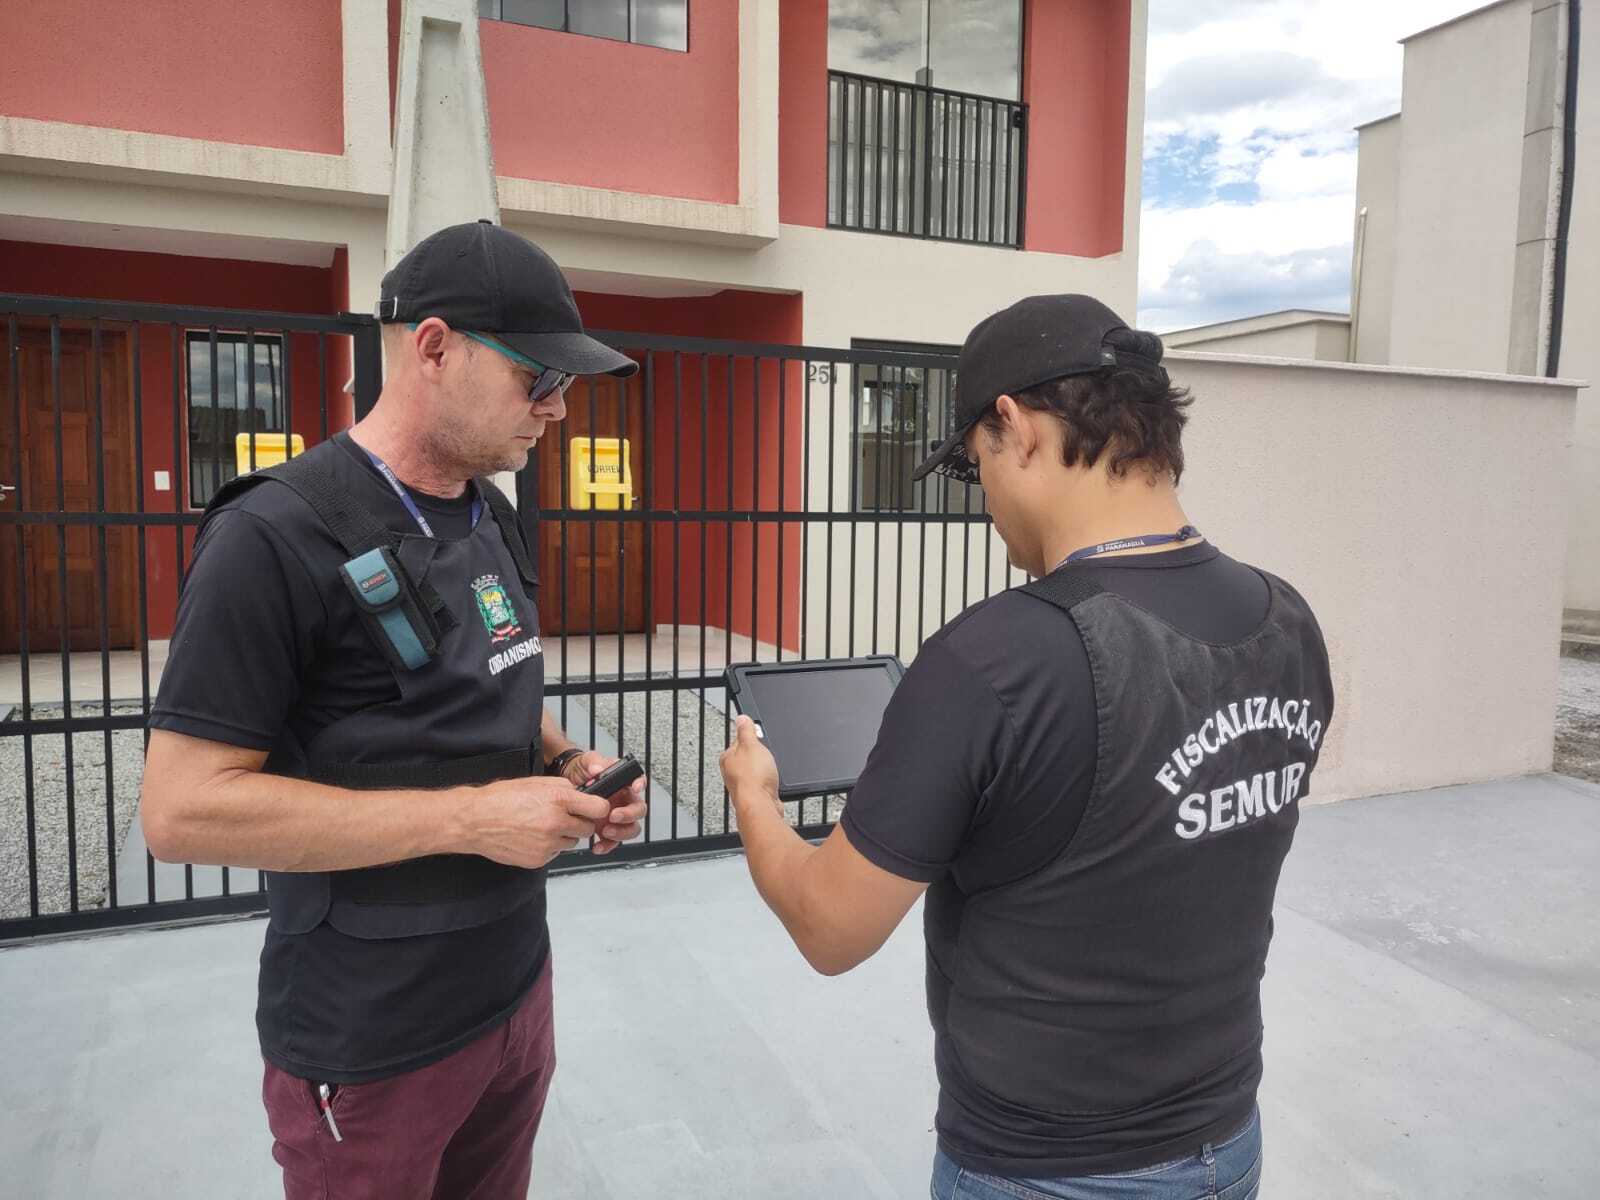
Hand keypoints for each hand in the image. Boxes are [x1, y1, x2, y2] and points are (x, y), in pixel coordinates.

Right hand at [465, 775, 613, 868]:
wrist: (475, 820)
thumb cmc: (501, 799)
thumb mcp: (536, 783)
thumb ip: (563, 788)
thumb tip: (581, 795)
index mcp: (558, 800)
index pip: (598, 808)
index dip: (597, 808)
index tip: (594, 808)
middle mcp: (556, 823)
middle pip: (587, 828)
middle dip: (579, 822)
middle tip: (563, 817)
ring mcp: (547, 844)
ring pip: (571, 842)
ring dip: (563, 835)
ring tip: (541, 825)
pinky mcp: (539, 859)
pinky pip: (554, 853)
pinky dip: (548, 846)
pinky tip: (532, 836)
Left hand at [561, 749, 647, 854]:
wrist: (566, 787)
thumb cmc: (581, 772)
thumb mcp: (586, 761)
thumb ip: (593, 762)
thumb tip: (598, 768)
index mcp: (623, 783)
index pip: (639, 781)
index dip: (640, 784)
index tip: (636, 788)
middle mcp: (623, 800)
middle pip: (639, 810)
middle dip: (629, 815)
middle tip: (614, 816)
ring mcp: (616, 816)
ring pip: (631, 828)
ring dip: (621, 833)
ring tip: (606, 831)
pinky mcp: (607, 828)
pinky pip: (613, 841)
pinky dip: (607, 845)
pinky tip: (598, 846)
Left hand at [719, 716, 780, 813]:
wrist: (761, 805)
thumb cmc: (753, 778)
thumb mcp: (752, 745)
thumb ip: (746, 730)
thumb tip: (741, 718)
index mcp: (727, 757)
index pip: (739, 740)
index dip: (752, 737)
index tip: (760, 737)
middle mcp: (731, 772)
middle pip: (748, 755)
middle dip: (760, 755)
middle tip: (766, 757)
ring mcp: (742, 784)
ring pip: (756, 770)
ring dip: (765, 769)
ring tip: (769, 771)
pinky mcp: (754, 794)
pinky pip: (763, 782)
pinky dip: (768, 781)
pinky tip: (771, 782)